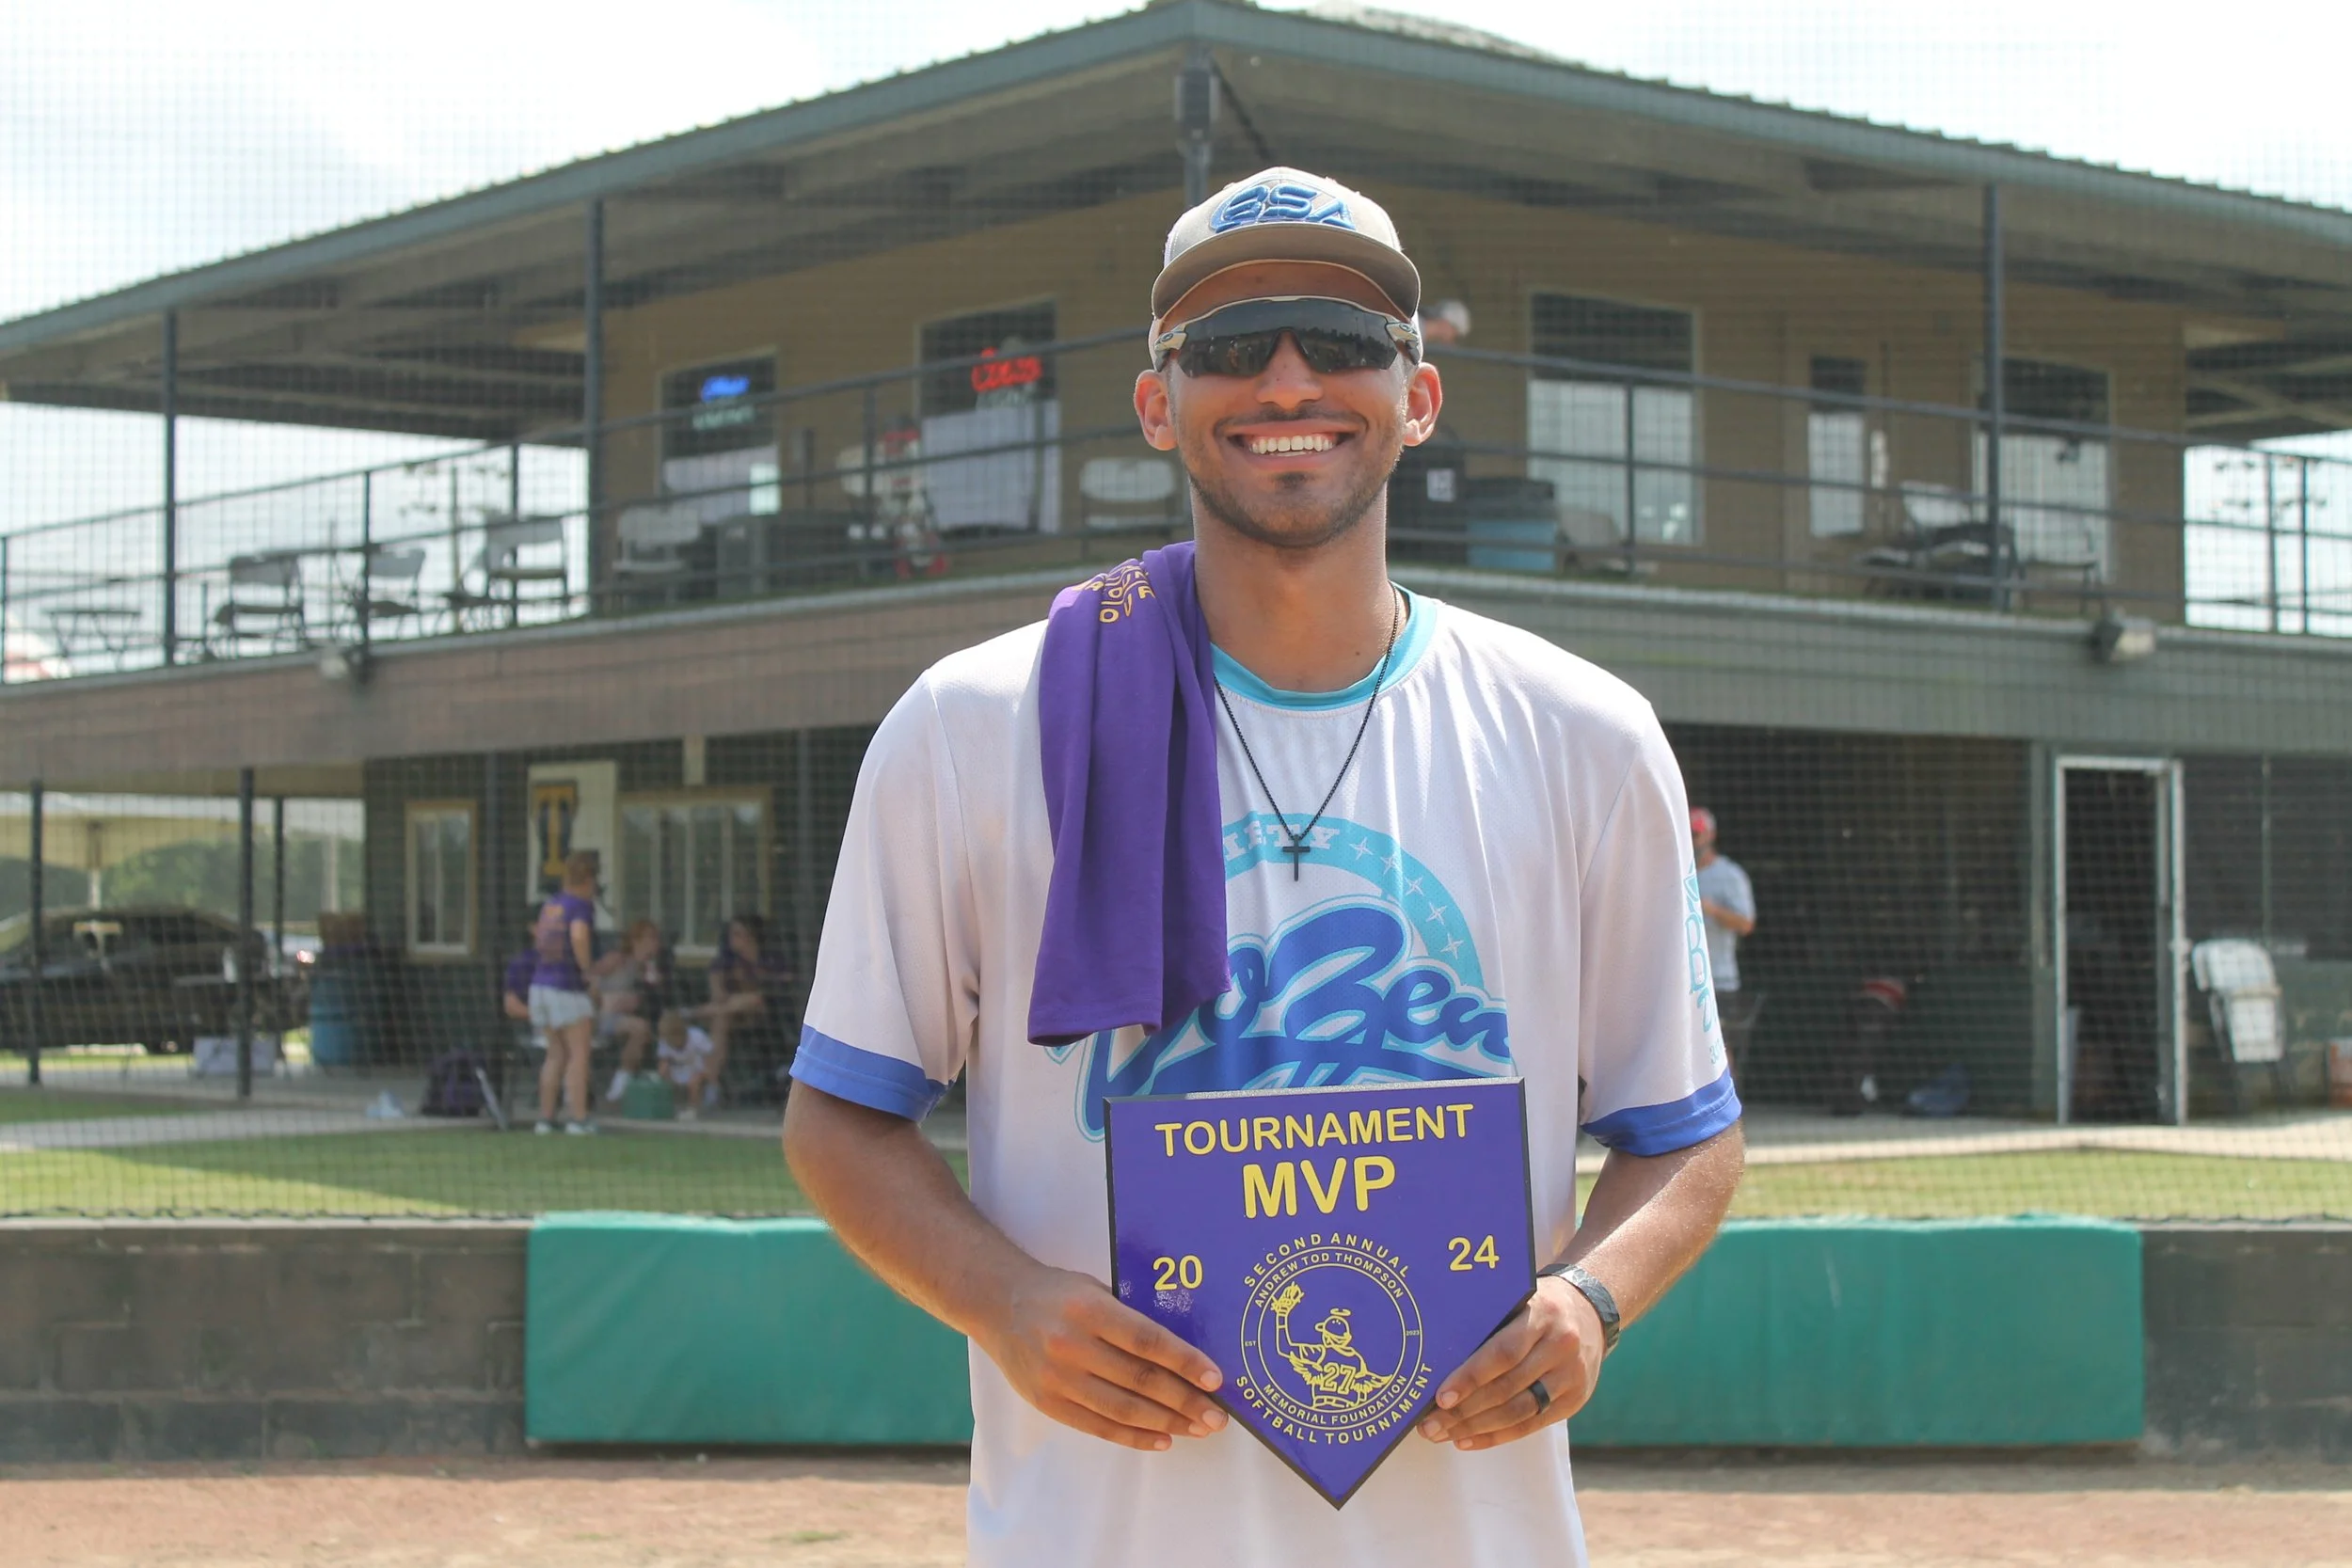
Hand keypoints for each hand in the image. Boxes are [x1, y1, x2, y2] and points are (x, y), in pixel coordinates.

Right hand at [976, 1263, 1228, 1452]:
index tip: (1215, 1379)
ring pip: (1122, 1410)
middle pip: (1139, 1380)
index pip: (1146, 1340)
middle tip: (1217, 1416)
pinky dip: (1133, 1437)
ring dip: (1166, 1423)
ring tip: (1197, 1429)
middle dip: (1185, 1402)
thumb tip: (1184, 1355)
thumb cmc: (1058, 1293)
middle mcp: (1071, 1345)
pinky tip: (1162, 1439)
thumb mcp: (1094, 1290)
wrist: (997, 1304)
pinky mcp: (1047, 1403)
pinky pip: (1098, 1427)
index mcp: (1089, 1310)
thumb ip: (1130, 1318)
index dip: (1184, 1361)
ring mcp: (1057, 1379)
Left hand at [1418, 1274, 1602, 1450]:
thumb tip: (1437, 1360)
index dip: (1471, 1377)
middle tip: (1430, 1425)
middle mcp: (1560, 1347)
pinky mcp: (1575, 1401)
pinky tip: (1468, 1440)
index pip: (1504, 1353)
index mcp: (1543, 1315)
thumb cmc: (1537, 1306)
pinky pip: (1532, 1425)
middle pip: (1508, 1388)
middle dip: (1465, 1411)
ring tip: (1444, 1435)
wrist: (1591, 1312)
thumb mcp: (1518, 1300)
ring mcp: (1571, 1377)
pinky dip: (1497, 1436)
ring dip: (1477, 1428)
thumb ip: (1488, 1324)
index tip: (1441, 1397)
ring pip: (1519, 1412)